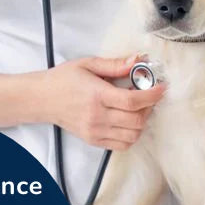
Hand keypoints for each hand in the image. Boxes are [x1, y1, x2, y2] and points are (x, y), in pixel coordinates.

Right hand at [38, 55, 165, 149]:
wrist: (42, 99)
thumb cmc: (64, 80)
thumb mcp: (88, 64)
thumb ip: (115, 64)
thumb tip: (138, 60)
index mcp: (97, 95)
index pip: (133, 101)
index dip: (152, 95)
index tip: (162, 88)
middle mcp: (97, 116)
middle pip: (136, 120)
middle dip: (150, 107)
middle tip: (149, 96)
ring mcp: (95, 131)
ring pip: (132, 135)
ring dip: (142, 122)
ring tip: (138, 108)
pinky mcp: (94, 140)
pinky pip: (122, 145)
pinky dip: (132, 135)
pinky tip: (129, 121)